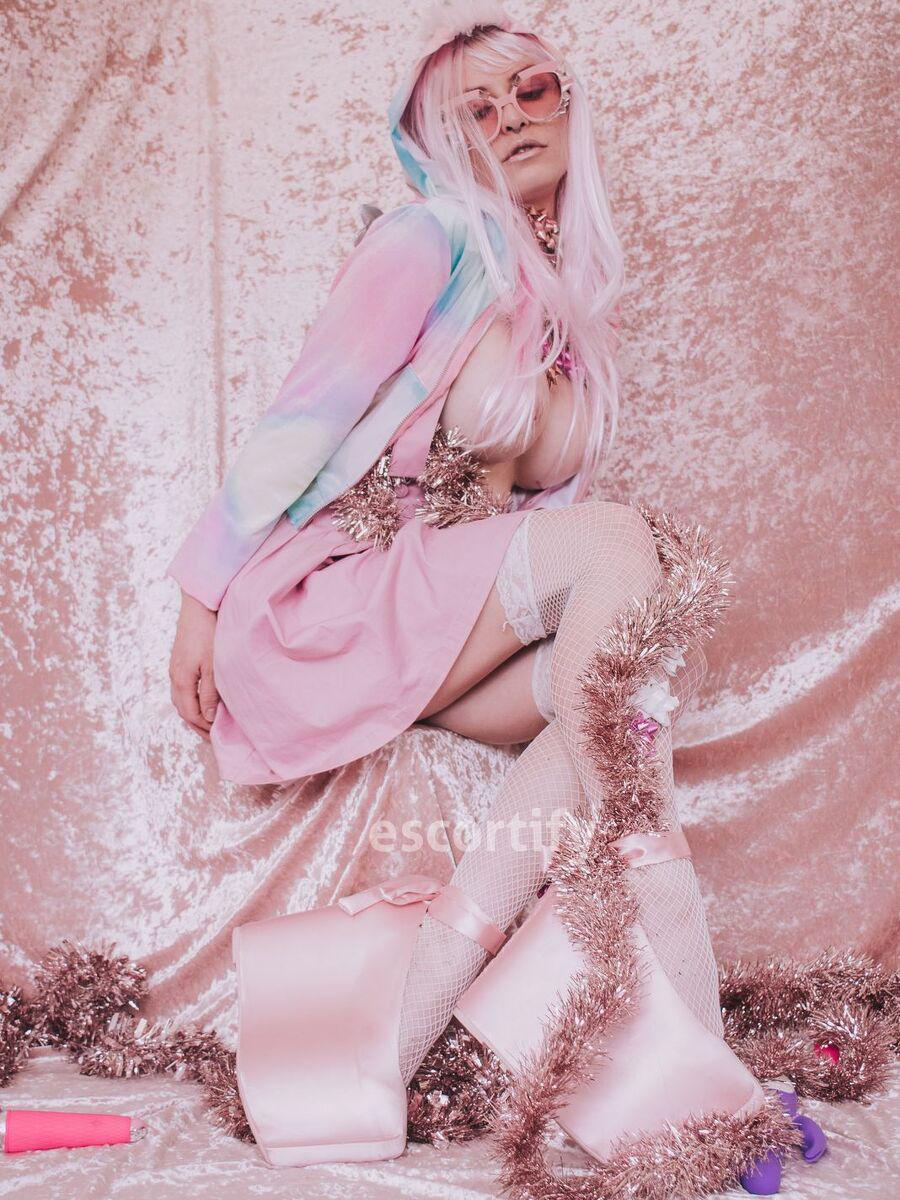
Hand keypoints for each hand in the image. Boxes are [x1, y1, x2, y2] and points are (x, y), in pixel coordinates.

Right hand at [169, 591, 219, 740]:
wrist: (198, 606)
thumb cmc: (208, 633)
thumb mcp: (213, 666)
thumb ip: (210, 693)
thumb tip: (208, 718)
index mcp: (181, 680)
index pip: (190, 714)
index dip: (203, 728)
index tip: (217, 736)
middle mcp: (174, 676)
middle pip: (182, 710)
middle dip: (196, 725)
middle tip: (212, 736)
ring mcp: (175, 668)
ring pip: (180, 700)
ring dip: (193, 713)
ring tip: (209, 721)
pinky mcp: (179, 661)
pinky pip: (182, 689)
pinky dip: (191, 700)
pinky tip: (203, 700)